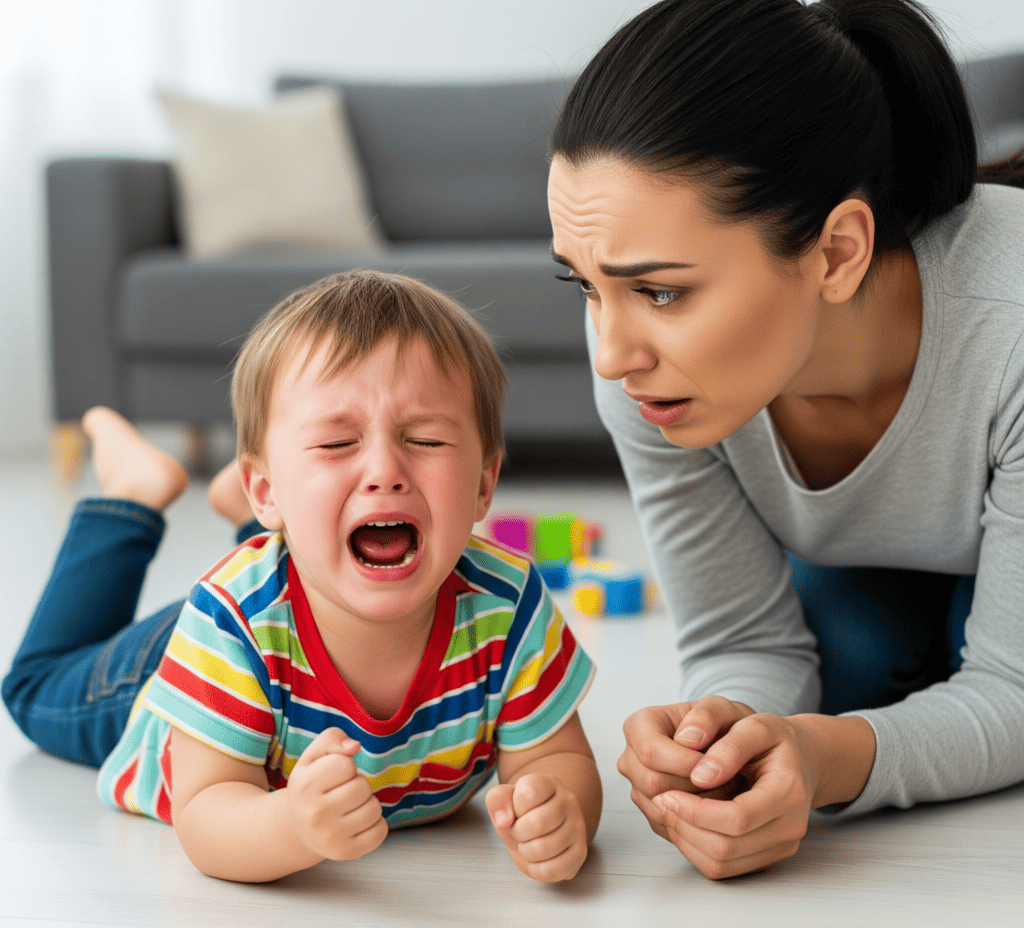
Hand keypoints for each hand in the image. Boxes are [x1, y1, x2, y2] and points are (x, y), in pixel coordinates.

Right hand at [286, 727, 387, 860]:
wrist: (299, 827)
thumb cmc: (312, 785)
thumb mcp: (313, 756)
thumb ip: (332, 738)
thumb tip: (354, 747)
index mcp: (304, 786)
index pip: (345, 764)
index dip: (345, 766)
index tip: (333, 775)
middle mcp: (314, 815)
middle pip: (362, 787)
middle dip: (358, 784)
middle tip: (342, 792)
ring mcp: (330, 838)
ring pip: (374, 808)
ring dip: (367, 803)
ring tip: (349, 807)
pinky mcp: (346, 853)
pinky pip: (380, 831)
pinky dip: (375, 824)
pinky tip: (357, 822)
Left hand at [486, 774, 588, 881]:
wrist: (541, 828)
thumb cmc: (523, 813)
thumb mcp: (505, 800)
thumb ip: (497, 800)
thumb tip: (503, 821)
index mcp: (549, 783)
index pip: (528, 793)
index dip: (514, 807)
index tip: (517, 810)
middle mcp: (568, 802)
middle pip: (536, 824)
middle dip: (518, 833)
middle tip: (519, 831)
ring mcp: (577, 827)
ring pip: (543, 849)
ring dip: (526, 852)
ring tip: (529, 843)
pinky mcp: (580, 853)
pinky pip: (551, 871)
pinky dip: (536, 869)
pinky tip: (538, 858)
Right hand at [617, 697, 754, 838]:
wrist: (728, 748)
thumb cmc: (722, 727)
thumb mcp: (721, 710)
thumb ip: (707, 715)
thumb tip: (687, 740)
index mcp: (638, 726)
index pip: (651, 752)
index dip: (685, 762)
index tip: (713, 763)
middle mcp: (631, 758)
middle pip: (652, 783)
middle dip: (693, 785)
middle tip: (723, 777)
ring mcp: (637, 787)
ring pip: (660, 808)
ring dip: (697, 804)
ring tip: (721, 788)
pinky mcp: (651, 812)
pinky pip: (668, 826)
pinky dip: (695, 820)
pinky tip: (713, 802)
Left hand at [652, 712, 818, 879]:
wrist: (801, 759)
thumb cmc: (774, 739)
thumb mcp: (755, 724)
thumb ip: (730, 745)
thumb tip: (700, 774)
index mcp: (788, 791)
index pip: (737, 817)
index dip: (696, 810)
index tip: (667, 792)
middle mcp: (790, 826)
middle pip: (727, 847)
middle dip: (686, 826)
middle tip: (661, 801)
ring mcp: (780, 847)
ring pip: (722, 864)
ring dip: (687, 840)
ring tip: (669, 811)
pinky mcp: (767, 858)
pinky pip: (725, 869)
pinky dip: (696, 850)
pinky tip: (683, 823)